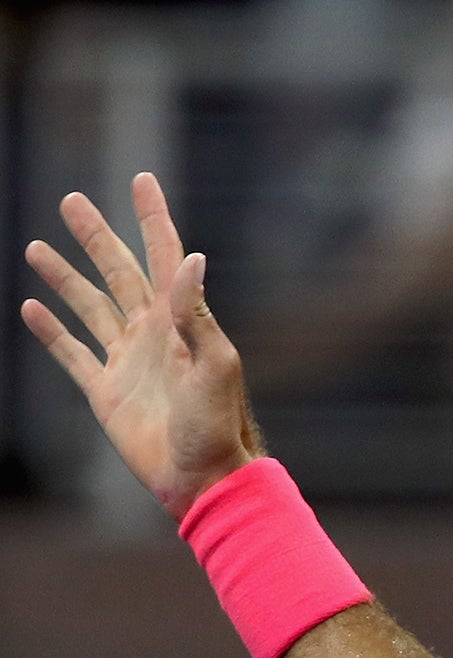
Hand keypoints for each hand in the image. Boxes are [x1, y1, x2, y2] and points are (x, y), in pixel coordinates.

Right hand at [20, 174, 258, 519]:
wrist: (201, 476)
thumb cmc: (216, 424)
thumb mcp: (214, 365)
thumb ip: (196, 314)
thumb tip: (190, 257)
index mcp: (182, 322)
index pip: (165, 257)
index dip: (153, 219)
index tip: (141, 180)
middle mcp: (153, 334)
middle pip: (118, 272)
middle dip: (96, 236)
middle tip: (72, 201)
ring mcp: (128, 361)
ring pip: (90, 306)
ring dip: (66, 277)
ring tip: (38, 247)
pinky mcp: (107, 391)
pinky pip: (73, 353)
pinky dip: (52, 331)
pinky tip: (31, 307)